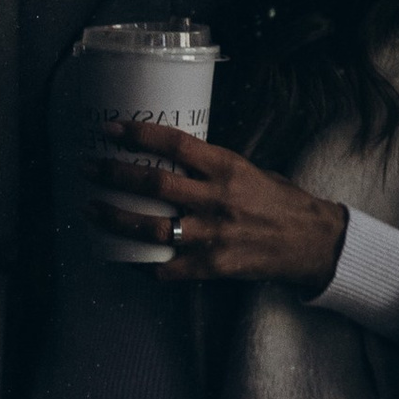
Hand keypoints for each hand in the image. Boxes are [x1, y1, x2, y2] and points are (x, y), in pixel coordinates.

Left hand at [95, 121, 347, 291]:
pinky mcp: (213, 266)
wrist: (312, 242)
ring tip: (90, 209)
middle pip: (154, 186)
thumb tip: (168, 158)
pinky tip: (125, 258)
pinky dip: (143, 264)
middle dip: (113, 174)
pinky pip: (167, 268)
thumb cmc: (279, 201)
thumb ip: (210, 167)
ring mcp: (214, 235)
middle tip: (86, 167)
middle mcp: (218, 200)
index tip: (109, 129)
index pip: (175, 145)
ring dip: (114, 219)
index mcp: (228, 168)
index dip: (138, 135)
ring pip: (152, 228)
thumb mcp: (249, 170)